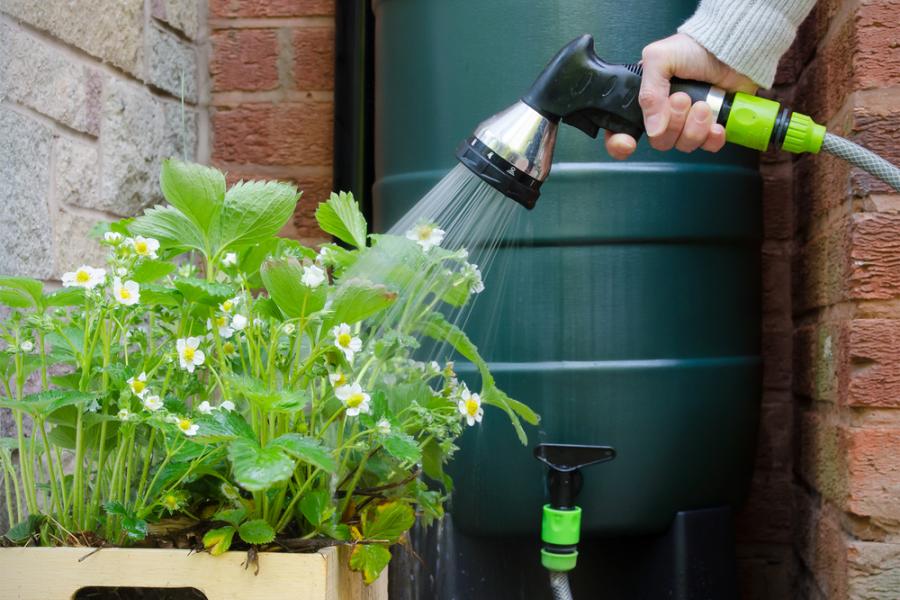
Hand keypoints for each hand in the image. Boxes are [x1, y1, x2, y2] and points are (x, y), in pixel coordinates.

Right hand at [605, 33, 757, 159]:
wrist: (732, 49)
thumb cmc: (695, 48)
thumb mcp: (659, 59)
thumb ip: (649, 93)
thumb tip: (653, 129)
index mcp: (646, 99)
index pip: (622, 130)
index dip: (620, 142)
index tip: (629, 143)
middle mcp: (664, 114)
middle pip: (658, 140)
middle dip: (673, 123)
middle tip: (684, 99)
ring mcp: (688, 123)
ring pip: (682, 145)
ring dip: (694, 127)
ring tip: (703, 105)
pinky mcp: (711, 128)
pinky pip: (707, 147)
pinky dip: (711, 138)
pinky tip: (716, 124)